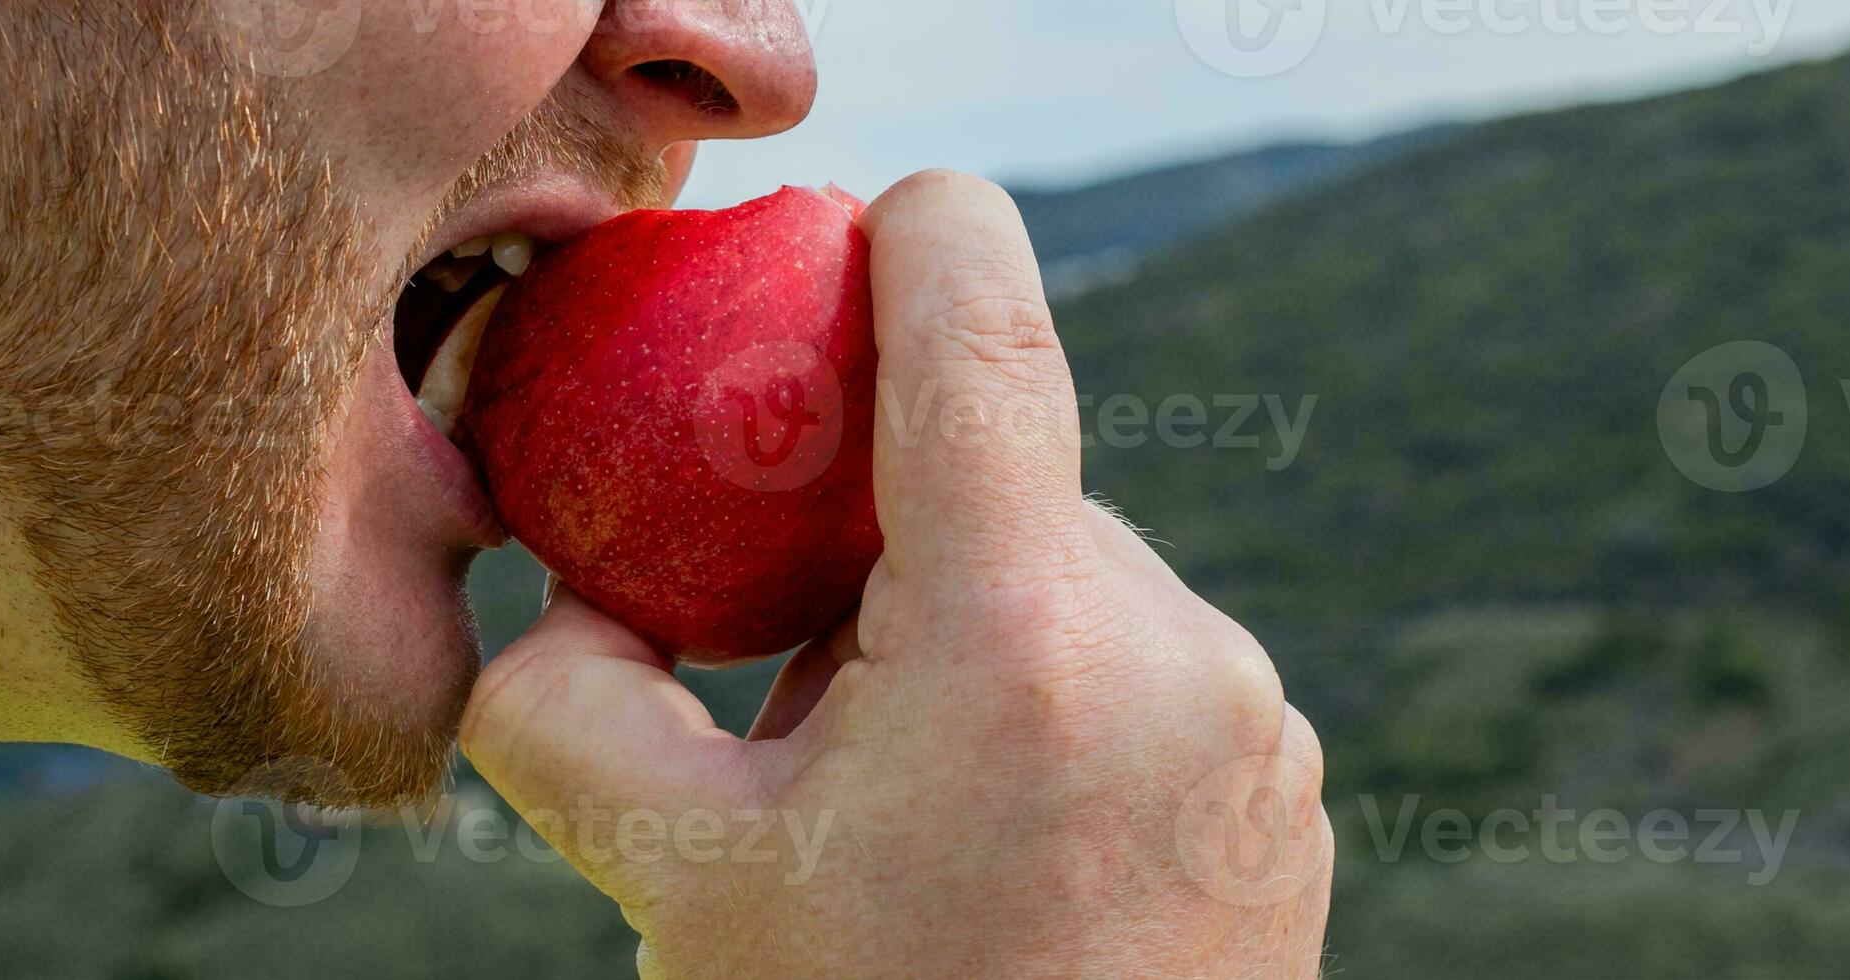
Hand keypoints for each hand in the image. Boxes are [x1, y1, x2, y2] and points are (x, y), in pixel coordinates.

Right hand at [461, 170, 1331, 977]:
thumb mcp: (674, 883)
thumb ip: (566, 700)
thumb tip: (560, 613)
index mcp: (1026, 637)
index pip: (981, 322)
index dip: (911, 235)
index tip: (852, 234)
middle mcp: (1179, 650)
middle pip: (1006, 481)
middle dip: (889, 547)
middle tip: (805, 700)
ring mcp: (1257, 724)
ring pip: (1074, 587)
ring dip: (976, 642)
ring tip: (912, 819)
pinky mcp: (1289, 789)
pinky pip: (1148, 675)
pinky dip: (1062, 711)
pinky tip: (1008, 854)